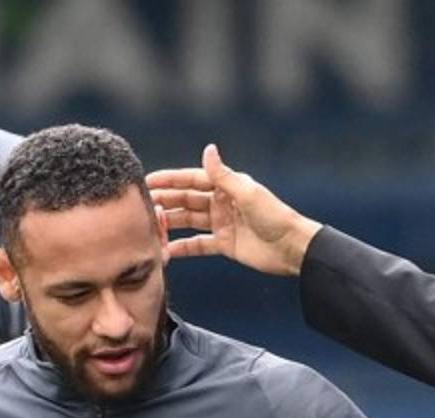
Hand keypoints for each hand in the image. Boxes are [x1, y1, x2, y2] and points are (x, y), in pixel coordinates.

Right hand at [147, 144, 321, 275]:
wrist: (292, 248)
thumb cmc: (275, 216)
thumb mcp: (247, 193)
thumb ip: (223, 175)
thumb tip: (208, 149)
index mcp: (227, 186)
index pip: (191, 179)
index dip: (170, 180)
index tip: (147, 181)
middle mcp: (222, 202)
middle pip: (186, 200)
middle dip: (164, 201)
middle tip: (141, 206)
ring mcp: (222, 223)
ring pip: (189, 221)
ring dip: (170, 223)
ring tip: (150, 227)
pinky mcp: (225, 244)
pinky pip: (198, 245)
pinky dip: (183, 248)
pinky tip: (166, 251)